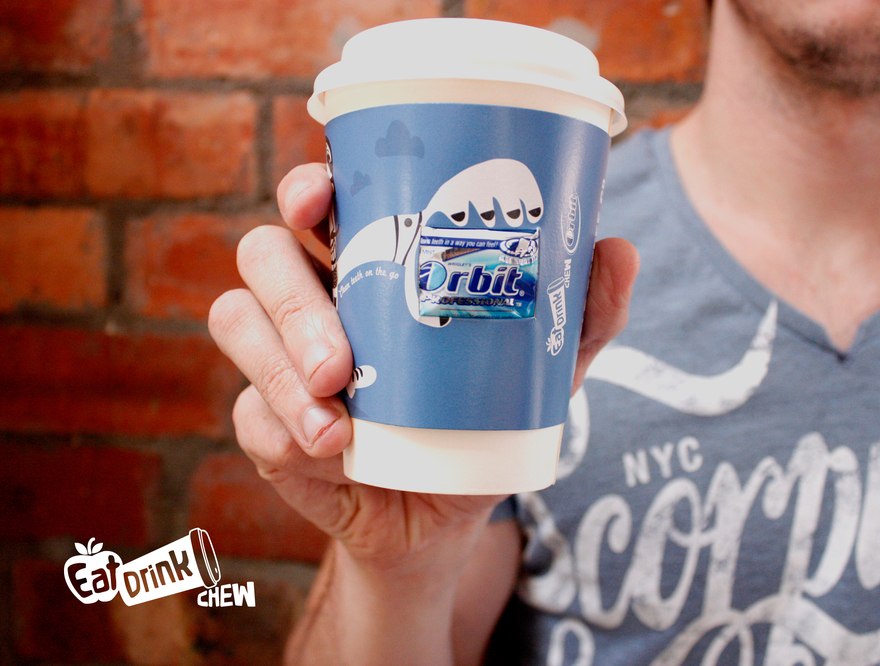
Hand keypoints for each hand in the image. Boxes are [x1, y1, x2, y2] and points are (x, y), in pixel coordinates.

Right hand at [209, 163, 638, 574]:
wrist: (449, 511)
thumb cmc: (485, 417)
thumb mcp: (541, 370)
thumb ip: (580, 317)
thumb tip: (618, 249)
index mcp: (370, 267)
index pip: (318, 205)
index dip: (305, 190)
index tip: (319, 200)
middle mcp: (316, 300)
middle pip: (263, 256)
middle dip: (292, 300)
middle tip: (341, 362)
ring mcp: (281, 361)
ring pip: (236, 324)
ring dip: (278, 373)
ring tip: (337, 425)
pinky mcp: (268, 426)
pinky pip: (246, 416)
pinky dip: (283, 432)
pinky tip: (331, 453)